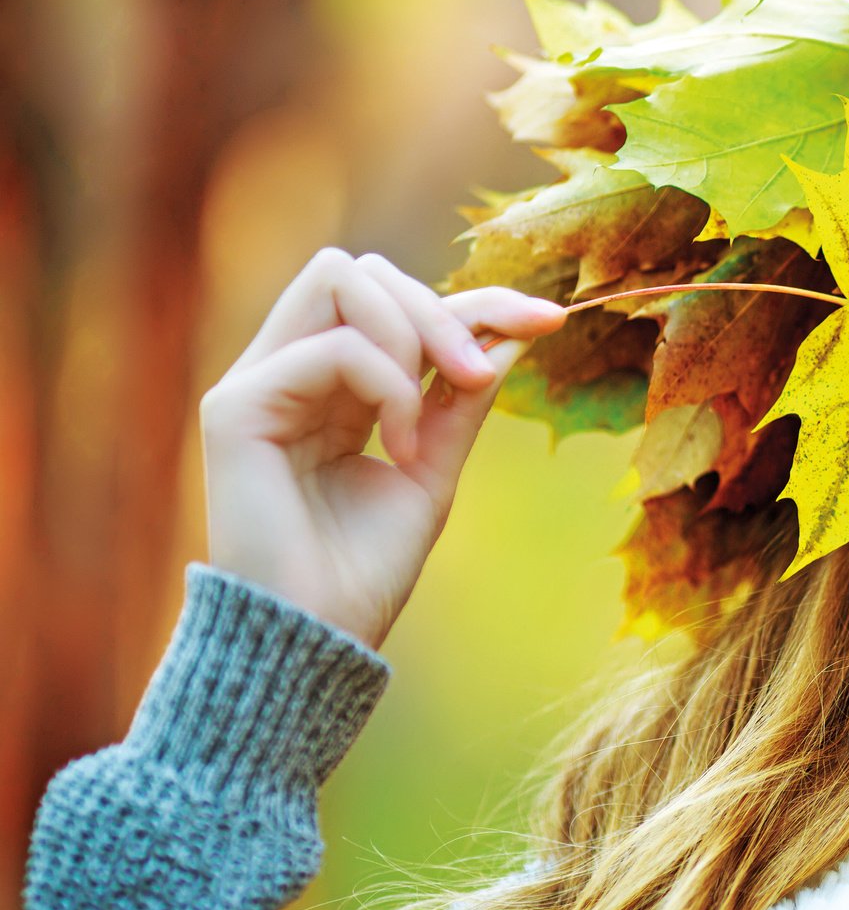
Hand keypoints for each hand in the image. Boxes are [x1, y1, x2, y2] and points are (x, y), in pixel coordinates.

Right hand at [198, 248, 566, 649]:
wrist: (317, 638)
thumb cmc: (365, 569)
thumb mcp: (435, 465)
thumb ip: (463, 396)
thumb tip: (515, 328)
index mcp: (329, 385)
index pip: (397, 302)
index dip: (478, 300)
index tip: (550, 320)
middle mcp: (287, 371)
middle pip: (365, 271)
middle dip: (443, 308)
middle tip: (482, 377)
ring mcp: (257, 382)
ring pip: (341, 278)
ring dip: (414, 331)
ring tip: (439, 409)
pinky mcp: (236, 406)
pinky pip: (334, 348)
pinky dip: (389, 387)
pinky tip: (398, 448)